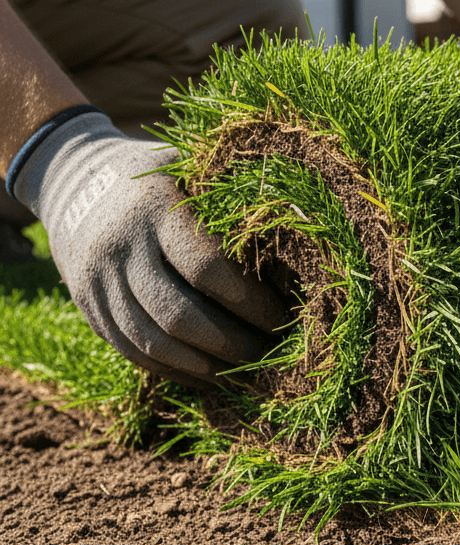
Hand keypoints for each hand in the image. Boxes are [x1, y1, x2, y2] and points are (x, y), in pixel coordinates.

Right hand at [11, 111, 286, 387]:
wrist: (72, 177)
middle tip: (273, 355)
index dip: (250, 301)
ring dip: (205, 368)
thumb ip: (235, 192)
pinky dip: (175, 372)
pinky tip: (211, 378)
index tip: (284, 317)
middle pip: (177, 315)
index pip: (206, 267)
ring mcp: (97, 282)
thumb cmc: (161, 175)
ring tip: (248, 374)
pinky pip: (132, 352)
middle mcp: (120, 248)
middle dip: (231, 344)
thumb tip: (301, 228)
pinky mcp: (88, 308)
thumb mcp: (191, 166)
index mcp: (155, 208)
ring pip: (151, 343)